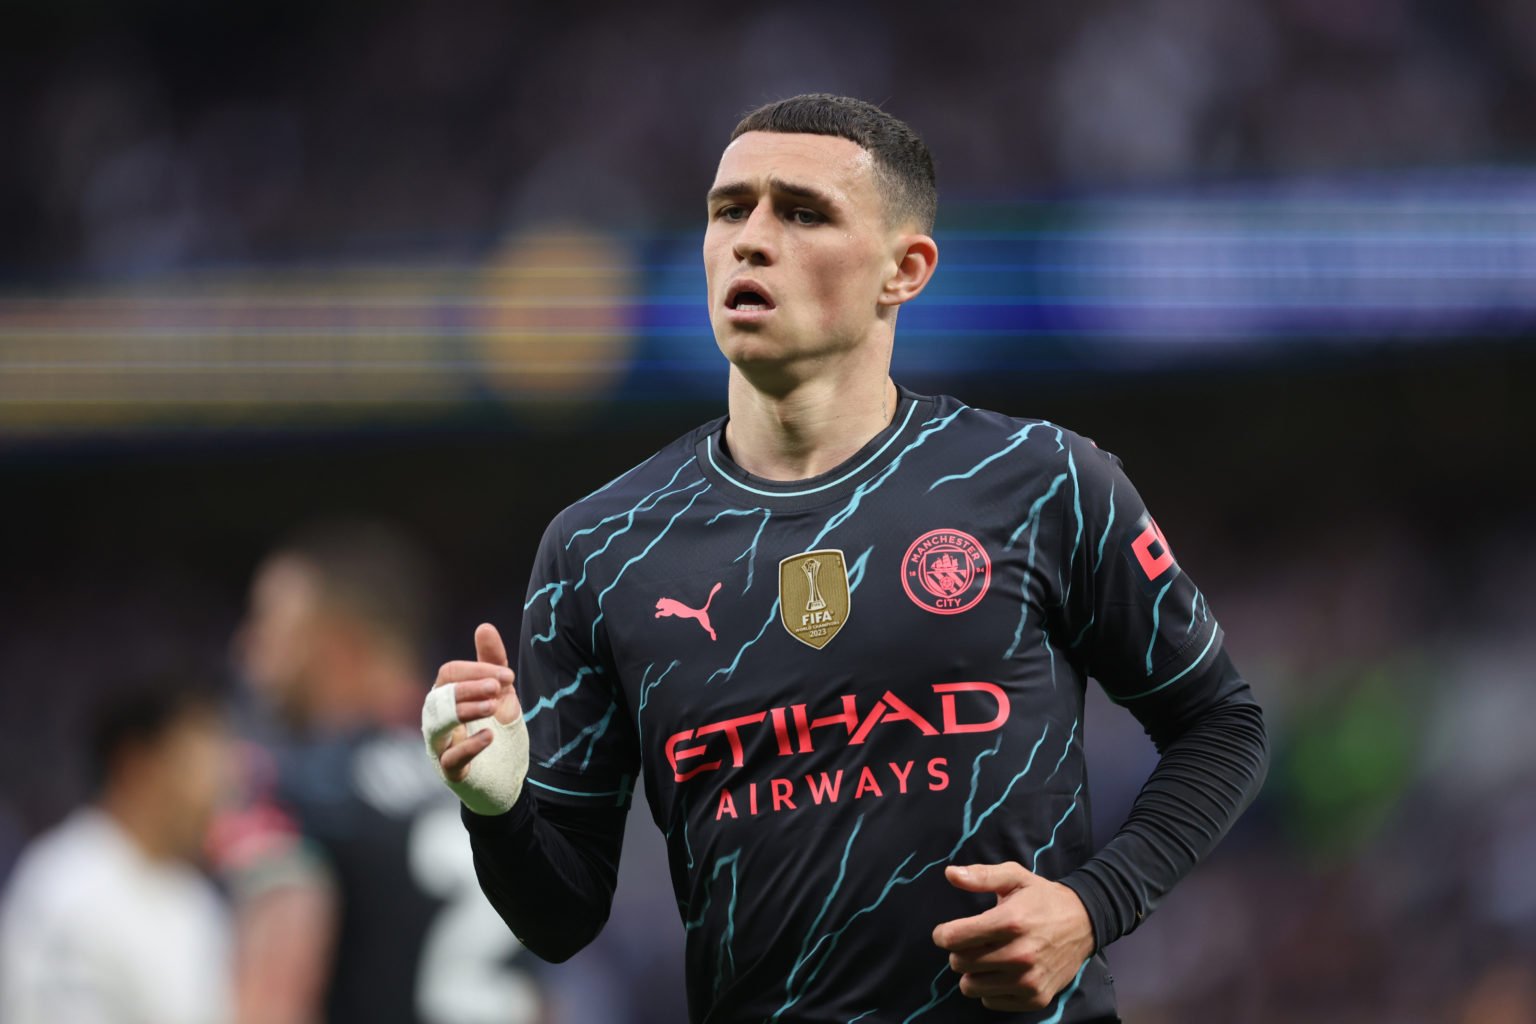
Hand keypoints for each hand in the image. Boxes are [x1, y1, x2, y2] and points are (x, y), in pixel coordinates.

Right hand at [429, 623, 522, 781]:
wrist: (508, 772)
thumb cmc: (496, 727)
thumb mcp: (500, 692)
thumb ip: (492, 662)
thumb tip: (484, 626)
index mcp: (445, 695)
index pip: (449, 673)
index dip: (476, 670)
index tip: (508, 676)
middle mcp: (436, 718)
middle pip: (441, 694)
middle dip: (470, 687)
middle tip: (500, 687)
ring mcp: (440, 745)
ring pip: (438, 724)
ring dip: (466, 711)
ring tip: (493, 706)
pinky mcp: (452, 771)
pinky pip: (450, 758)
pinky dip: (469, 746)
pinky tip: (489, 736)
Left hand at [931, 861, 1095, 1012]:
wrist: (1084, 923)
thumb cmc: (1042, 898)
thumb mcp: (1015, 877)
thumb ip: (981, 875)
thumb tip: (950, 874)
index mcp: (1011, 922)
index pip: (955, 939)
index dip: (943, 934)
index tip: (946, 932)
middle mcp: (1020, 955)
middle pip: (960, 964)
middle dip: (958, 952)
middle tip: (972, 943)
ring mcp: (1028, 981)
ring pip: (971, 987)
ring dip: (972, 973)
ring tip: (986, 958)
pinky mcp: (1035, 999)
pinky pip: (990, 1002)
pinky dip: (990, 989)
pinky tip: (1002, 972)